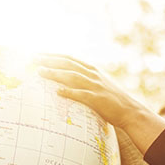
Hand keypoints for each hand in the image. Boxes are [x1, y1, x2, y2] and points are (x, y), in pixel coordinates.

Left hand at [37, 54, 164, 153]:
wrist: (130, 110)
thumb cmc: (111, 99)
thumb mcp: (98, 84)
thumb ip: (85, 79)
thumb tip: (67, 80)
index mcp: (92, 70)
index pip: (69, 58)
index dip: (53, 55)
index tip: (39, 53)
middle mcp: (92, 75)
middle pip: (68, 64)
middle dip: (50, 60)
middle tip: (33, 58)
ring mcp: (95, 86)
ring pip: (72, 76)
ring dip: (55, 73)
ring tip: (40, 71)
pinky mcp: (98, 99)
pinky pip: (81, 95)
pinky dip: (69, 92)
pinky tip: (57, 91)